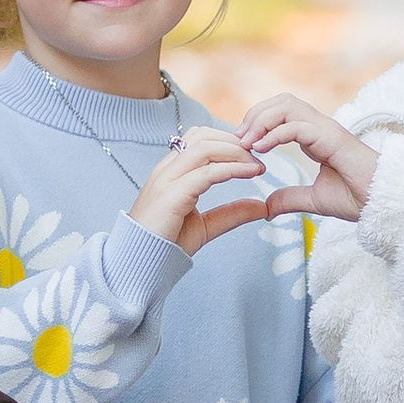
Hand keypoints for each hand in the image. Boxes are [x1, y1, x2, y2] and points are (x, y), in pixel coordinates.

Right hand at [131, 123, 274, 252]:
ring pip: (205, 148)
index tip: (252, 154)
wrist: (140, 265)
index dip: (228, 140)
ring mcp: (166, 180)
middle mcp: (166, 170)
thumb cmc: (167, 245)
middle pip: (204, 136)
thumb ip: (232, 213)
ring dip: (236, 151)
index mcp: (171, 172)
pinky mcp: (171, 195)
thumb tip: (263, 206)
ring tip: (257, 165)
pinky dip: (232, 169)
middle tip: (260, 156)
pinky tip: (251, 172)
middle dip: (235, 141)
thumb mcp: (207, 225)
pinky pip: (205, 173)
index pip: (199, 139)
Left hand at [237, 88, 379, 224]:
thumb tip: (266, 207)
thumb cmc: (358, 198)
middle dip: (256, 114)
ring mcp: (327, 130)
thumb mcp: (314, 200)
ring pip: (288, 106)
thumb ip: (290, 199)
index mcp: (316, 137)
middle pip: (282, 101)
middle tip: (239, 139)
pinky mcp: (332, 139)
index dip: (258, 123)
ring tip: (247, 142)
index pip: (282, 113)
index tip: (242, 145)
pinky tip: (261, 149)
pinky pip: (297, 126)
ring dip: (262, 120)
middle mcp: (320, 128)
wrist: (383, 205)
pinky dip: (275, 134)